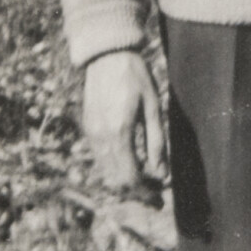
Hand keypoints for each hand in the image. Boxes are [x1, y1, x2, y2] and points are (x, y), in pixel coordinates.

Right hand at [81, 48, 168, 194]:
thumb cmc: (135, 76)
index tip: (159, 196)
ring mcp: (91, 133)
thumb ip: (157, 141)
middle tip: (155, 192)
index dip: (145, 192)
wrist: (107, 54)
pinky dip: (115, 167)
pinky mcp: (88, 128)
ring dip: (124, 181)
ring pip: (106, 173)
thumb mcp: (153, 106)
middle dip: (136, 192)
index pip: (130, 178)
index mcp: (120, 132)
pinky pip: (100, 159)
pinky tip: (132, 160)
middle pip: (116, 181)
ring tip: (146, 178)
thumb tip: (161, 173)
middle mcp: (101, 137)